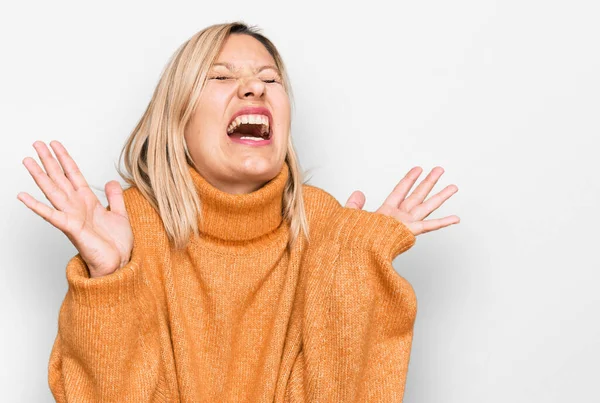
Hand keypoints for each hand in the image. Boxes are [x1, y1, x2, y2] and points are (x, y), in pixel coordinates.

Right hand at [17, 141, 133, 277]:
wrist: (119, 263)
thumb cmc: (116, 244)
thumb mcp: (120, 214)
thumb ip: (114, 197)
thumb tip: (110, 181)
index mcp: (88, 202)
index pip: (73, 175)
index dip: (65, 159)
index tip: (55, 144)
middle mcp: (77, 207)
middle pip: (60, 178)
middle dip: (49, 160)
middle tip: (37, 143)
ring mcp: (72, 217)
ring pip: (53, 191)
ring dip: (40, 175)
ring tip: (28, 160)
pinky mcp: (72, 229)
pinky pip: (52, 215)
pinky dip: (37, 206)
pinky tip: (23, 197)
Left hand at [344, 166, 459, 235]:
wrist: (355, 253)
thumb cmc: (352, 239)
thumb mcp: (350, 217)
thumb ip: (354, 205)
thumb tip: (358, 193)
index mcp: (386, 211)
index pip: (400, 190)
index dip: (409, 179)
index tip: (418, 169)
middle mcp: (399, 217)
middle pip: (418, 195)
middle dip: (429, 182)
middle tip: (440, 170)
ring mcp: (405, 224)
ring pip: (427, 207)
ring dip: (440, 196)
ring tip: (453, 187)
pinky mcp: (408, 232)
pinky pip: (428, 226)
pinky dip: (443, 222)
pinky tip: (455, 218)